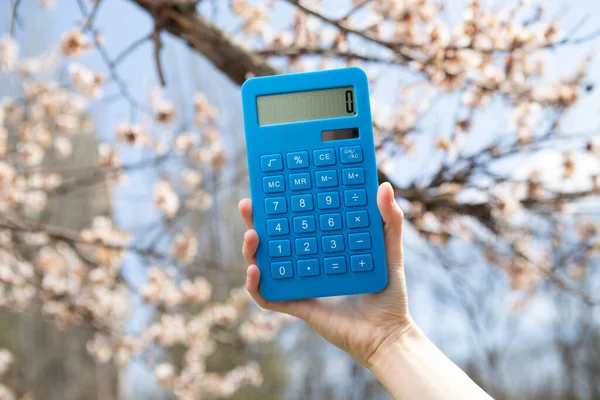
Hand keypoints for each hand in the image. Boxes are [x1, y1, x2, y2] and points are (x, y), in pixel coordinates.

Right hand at [238, 182, 412, 367]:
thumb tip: (384, 186)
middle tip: (248, 205)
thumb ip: (390, 221)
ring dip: (250, 251)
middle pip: (272, 242)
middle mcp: (306, 266)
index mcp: (322, 250)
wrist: (388, 334)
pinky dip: (255, 286)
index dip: (280, 208)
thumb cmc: (390, 295)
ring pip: (264, 266)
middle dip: (255, 223)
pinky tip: (256, 270)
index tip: (272, 188)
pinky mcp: (296, 307)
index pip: (295, 225)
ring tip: (252, 235)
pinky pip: (267, 297)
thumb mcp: (390, 251)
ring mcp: (299, 286)